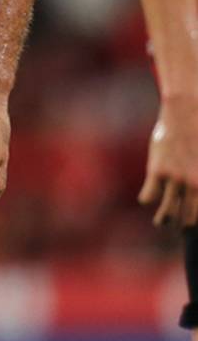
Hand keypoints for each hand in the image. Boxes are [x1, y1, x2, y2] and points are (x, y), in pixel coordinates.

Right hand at [141, 96, 197, 228]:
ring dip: (164, 220)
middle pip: (189, 216)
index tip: (193, 224)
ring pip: (168, 210)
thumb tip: (197, 184)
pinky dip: (147, 198)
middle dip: (185, 225)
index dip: (197, 219)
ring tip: (162, 223)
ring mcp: (175, 178)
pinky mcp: (157, 170)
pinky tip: (147, 198)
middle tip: (183, 228)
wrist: (188, 111)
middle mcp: (194, 183)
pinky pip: (149, 195)